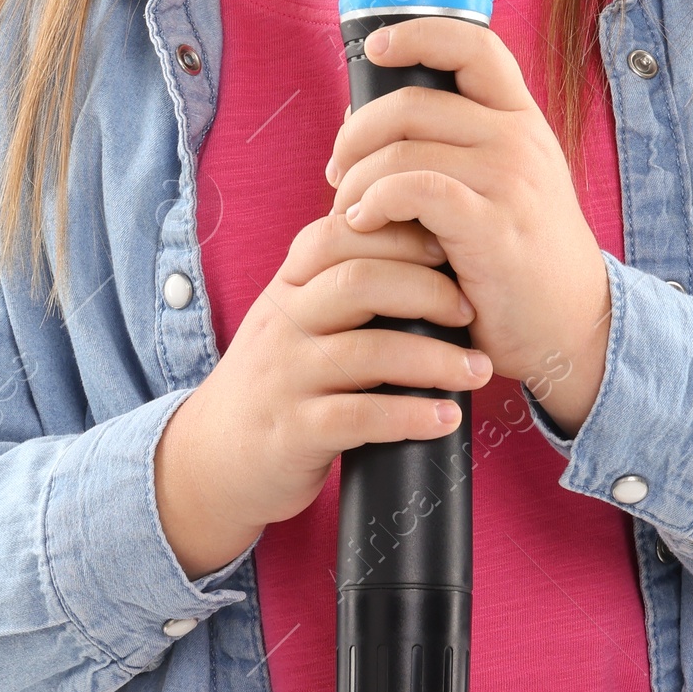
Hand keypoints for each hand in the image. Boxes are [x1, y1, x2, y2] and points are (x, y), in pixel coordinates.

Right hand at [153, 212, 493, 577]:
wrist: (213, 457)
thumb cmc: (279, 378)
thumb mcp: (295, 317)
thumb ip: (340, 281)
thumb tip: (424, 239)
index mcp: (288, 285)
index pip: (341, 234)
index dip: (401, 234)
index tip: (451, 246)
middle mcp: (283, 323)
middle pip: (359, 282)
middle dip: (428, 291)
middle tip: (472, 311)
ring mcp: (285, 377)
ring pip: (367, 352)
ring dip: (434, 360)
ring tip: (479, 371)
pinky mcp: (293, 431)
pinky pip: (359, 417)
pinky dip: (410, 416)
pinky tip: (446, 419)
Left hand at [325, 19, 612, 437]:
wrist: (574, 329)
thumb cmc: (522, 258)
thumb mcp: (504, 185)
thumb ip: (450, 146)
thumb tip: (363, 115)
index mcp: (521, 120)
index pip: (473, 45)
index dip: (419, 33)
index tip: (379, 48)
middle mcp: (519, 140)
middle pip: (413, 101)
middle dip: (357, 132)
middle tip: (338, 169)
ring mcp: (510, 181)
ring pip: (404, 148)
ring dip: (358, 178)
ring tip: (348, 209)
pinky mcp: (492, 227)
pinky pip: (415, 189)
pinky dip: (376, 201)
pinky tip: (363, 223)